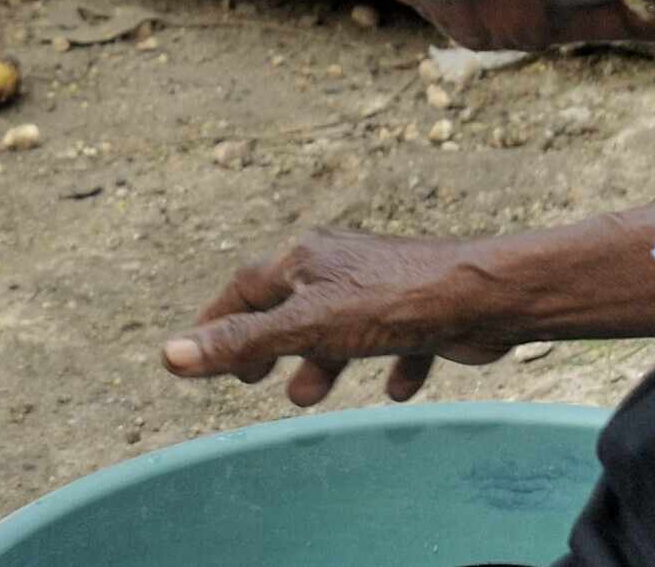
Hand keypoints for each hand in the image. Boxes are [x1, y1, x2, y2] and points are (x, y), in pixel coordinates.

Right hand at [158, 210, 654, 406]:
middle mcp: (341, 264)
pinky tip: (395, 391)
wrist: (483, 298)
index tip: (197, 351)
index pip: (245, 287)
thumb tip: (170, 355)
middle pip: (291, 303)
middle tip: (253, 377)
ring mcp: (382, 286)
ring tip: (308, 395)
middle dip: (269, 343)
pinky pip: (396, 341)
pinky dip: (389, 366)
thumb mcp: (305, 328)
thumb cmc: (393, 303)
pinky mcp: (421, 310)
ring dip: (321, 361)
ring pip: (339, 325)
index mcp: (306, 259)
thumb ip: (241, 343)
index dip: (218, 321)